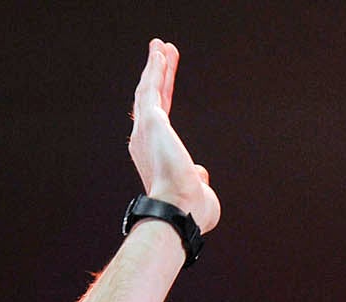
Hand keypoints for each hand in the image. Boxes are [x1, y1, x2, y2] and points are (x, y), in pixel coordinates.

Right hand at [129, 39, 220, 233]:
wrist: (180, 211)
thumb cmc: (191, 210)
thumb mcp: (197, 191)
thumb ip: (196, 177)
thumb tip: (201, 173)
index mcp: (154, 157)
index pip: (159, 119)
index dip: (162, 96)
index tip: (166, 79)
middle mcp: (145, 142)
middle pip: (150, 100)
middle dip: (156, 75)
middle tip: (161, 54)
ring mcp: (146, 131)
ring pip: (148, 91)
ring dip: (155, 67)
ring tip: (160, 47)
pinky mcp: (152, 121)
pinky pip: (151, 89)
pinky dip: (155, 70)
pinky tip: (160, 54)